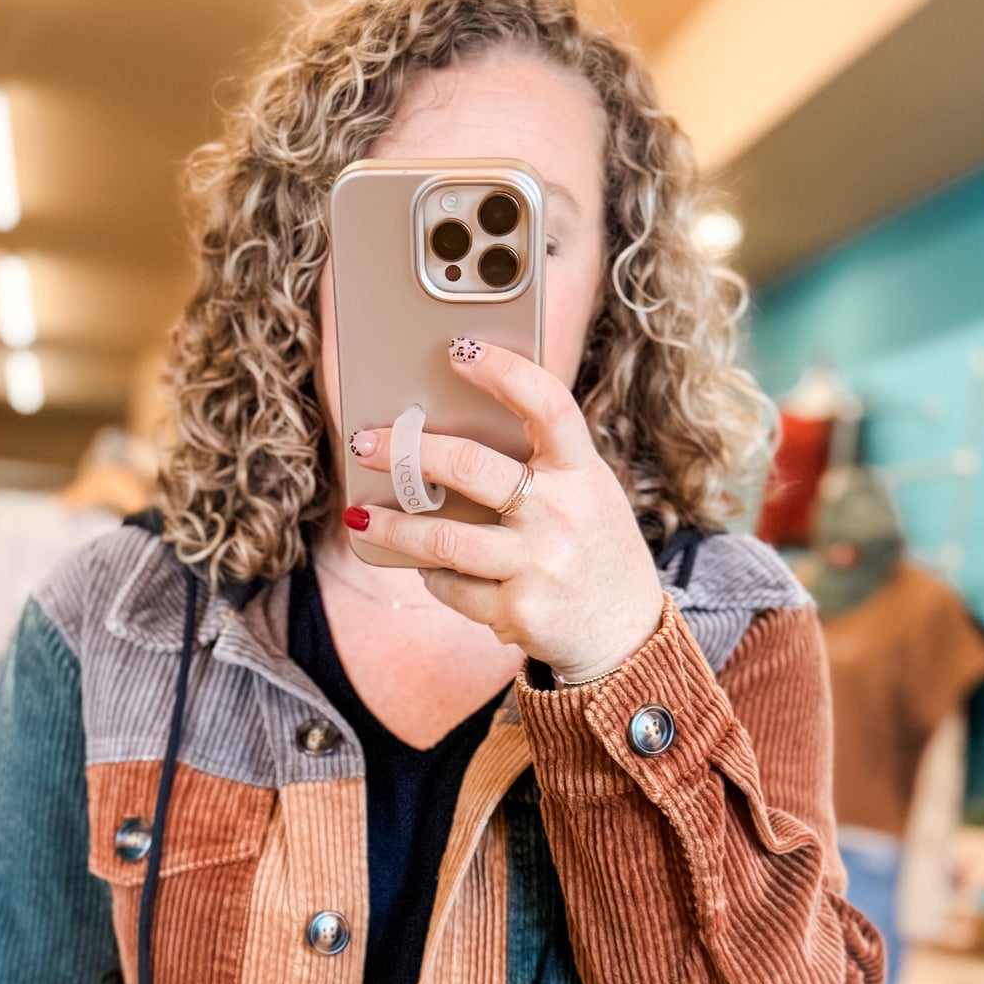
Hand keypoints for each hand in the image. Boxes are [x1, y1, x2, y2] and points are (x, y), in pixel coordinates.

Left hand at [344, 341, 663, 680]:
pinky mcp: (518, 612)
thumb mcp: (587, 494)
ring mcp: (540, 566)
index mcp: (582, 472)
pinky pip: (454, 588)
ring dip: (392, 529)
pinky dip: (434, 576)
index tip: (459, 349)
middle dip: (407, 453)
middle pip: (471, 468)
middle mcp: (562, 514)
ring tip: (358, 518)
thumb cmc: (592, 549)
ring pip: (444, 539)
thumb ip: (539, 465)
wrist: (625, 634)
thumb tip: (448, 437)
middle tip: (365, 443)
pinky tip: (427, 567)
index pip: (547, 405)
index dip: (504, 372)